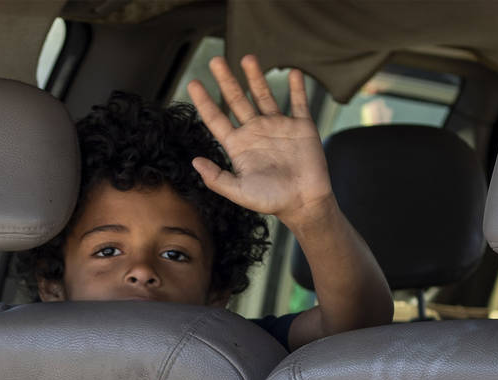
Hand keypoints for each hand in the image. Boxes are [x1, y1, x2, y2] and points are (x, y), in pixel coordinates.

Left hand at [187, 55, 333, 228]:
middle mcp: (256, 132)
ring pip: (264, 95)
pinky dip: (297, 87)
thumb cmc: (272, 201)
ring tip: (247, 58)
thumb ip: (217, 178)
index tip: (193, 83)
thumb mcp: (239, 192)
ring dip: (255, 76)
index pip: (217, 119)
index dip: (204, 102)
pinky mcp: (301, 127)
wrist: (304, 203)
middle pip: (237, 100)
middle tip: (216, 60)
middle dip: (226, 80)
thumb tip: (194, 161)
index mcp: (239, 146)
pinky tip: (293, 72)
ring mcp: (278, 127)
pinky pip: (298, 102)